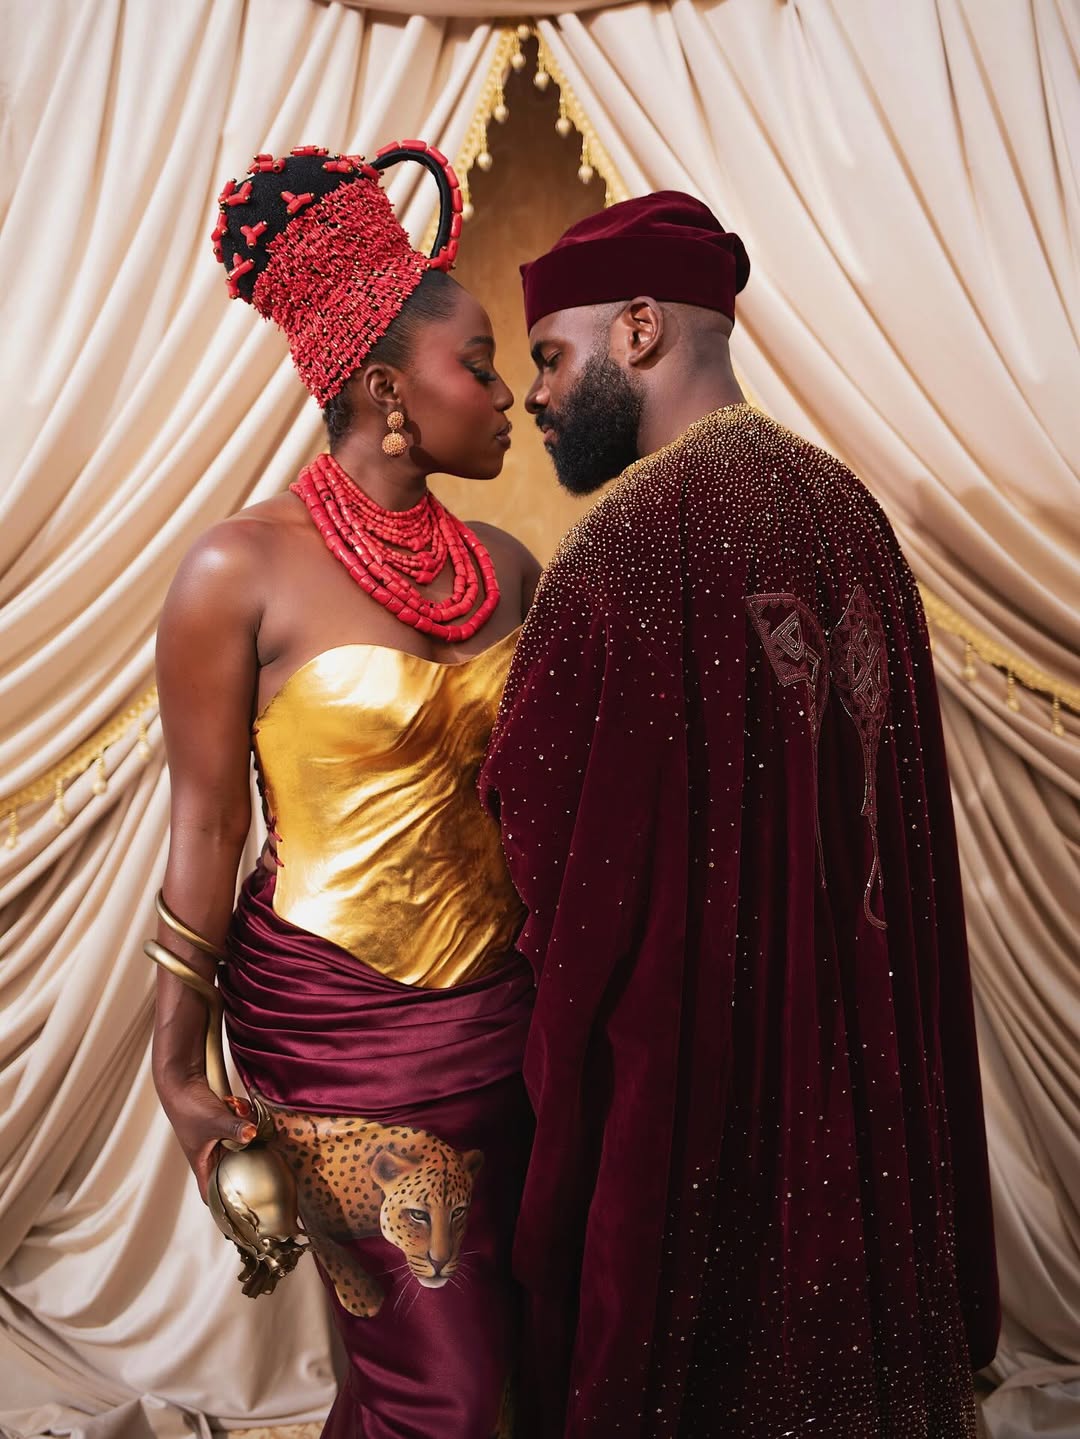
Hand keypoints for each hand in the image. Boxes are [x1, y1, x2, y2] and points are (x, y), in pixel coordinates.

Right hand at [159, 1077, 257, 1202]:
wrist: (181, 1079)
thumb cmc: (189, 1106)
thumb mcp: (214, 1119)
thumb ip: (234, 1128)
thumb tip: (252, 1134)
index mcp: (201, 1163)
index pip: (211, 1194)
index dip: (223, 1205)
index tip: (242, 1212)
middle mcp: (209, 1154)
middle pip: (232, 1169)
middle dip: (247, 1163)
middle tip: (262, 1160)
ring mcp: (217, 1138)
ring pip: (239, 1146)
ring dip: (246, 1133)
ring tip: (243, 1118)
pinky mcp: (223, 1123)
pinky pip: (240, 1128)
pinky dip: (244, 1118)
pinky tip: (242, 1106)